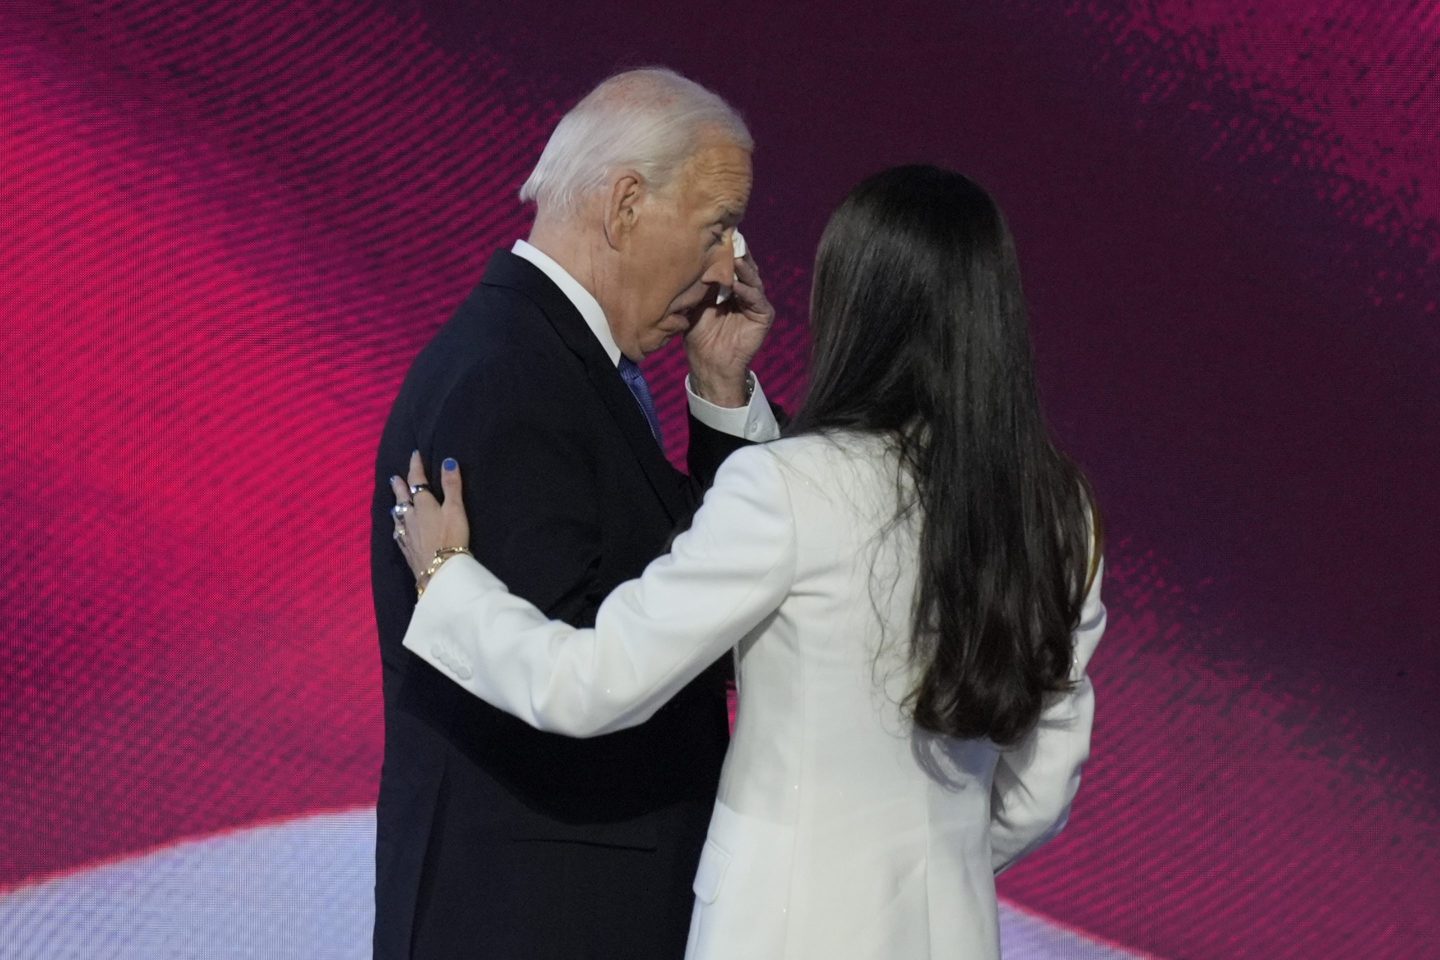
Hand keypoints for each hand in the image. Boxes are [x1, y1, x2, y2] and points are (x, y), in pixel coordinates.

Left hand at [389, 451, 469, 587]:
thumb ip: (452, 485)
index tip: (414, 455)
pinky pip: (399, 535)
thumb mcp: (455, 509)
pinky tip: (397, 531)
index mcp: (423, 505)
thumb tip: (448, 461)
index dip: (415, 467)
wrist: (440, 570)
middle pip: (402, 499)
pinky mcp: (407, 551)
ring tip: (394, 503)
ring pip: (398, 517)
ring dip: (396, 507)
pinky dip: (398, 528)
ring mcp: (407, 535)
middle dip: (399, 486)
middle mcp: (411, 518)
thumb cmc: (451, 537)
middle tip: (394, 478)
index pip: (417, 481)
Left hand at [684, 247, 774, 406]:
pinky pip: (757, 299)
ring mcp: (755, 302)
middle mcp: (744, 291)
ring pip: (753, 279)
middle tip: (730, 238)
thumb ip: (701, 283)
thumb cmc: (699, 333)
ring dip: (744, 269)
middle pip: (744, 266)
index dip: (725, 250)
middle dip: (737, 253)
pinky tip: (736, 286)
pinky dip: (747, 291)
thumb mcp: (695, 303)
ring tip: (735, 258)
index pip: (730, 263)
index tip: (717, 234)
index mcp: (729, 286)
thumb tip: (696, 258)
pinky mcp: (763, 315)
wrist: (708, 362)